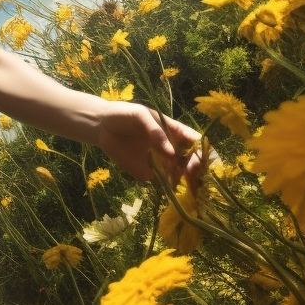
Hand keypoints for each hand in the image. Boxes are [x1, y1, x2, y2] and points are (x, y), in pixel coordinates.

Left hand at [91, 100, 208, 190]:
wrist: (101, 126)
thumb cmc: (123, 115)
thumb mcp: (140, 116)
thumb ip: (155, 132)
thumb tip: (171, 153)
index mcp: (171, 130)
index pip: (190, 140)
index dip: (198, 148)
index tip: (202, 157)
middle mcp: (169, 147)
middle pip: (187, 159)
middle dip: (194, 167)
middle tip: (196, 175)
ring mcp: (158, 160)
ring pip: (177, 172)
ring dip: (184, 179)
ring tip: (190, 186)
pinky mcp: (146, 171)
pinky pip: (160, 181)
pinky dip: (168, 186)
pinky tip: (173, 189)